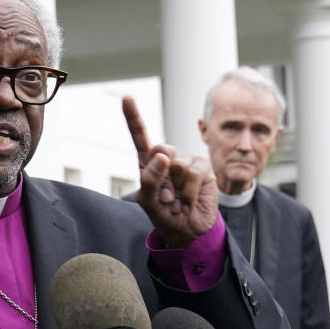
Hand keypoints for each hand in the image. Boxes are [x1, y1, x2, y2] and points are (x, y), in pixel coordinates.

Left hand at [123, 96, 217, 246]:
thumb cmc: (165, 214)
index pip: (140, 137)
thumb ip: (149, 179)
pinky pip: (194, 172)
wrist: (188, 230)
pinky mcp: (203, 167)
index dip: (133, 117)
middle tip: (166, 195)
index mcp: (149, 163)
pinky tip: (189, 199)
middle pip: (161, 148)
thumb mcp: (148, 202)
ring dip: (177, 187)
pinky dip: (190, 191)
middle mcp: (168, 158)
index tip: (126, 97)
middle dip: (161, 172)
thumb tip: (162, 156)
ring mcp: (186, 160)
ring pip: (178, 162)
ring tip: (179, 198)